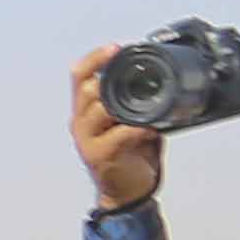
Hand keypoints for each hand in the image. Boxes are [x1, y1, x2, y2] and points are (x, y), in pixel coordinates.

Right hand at [68, 45, 165, 213]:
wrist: (129, 191)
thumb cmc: (131, 155)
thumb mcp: (132, 121)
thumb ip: (136, 102)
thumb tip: (160, 80)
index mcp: (87, 109)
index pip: (80, 76)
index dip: (95, 59)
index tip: (115, 48)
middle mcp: (82, 121)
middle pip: (86, 88)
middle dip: (108, 76)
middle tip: (130, 70)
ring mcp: (87, 139)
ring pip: (99, 109)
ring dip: (123, 104)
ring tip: (144, 104)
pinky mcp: (98, 156)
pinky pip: (117, 135)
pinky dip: (135, 130)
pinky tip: (149, 130)